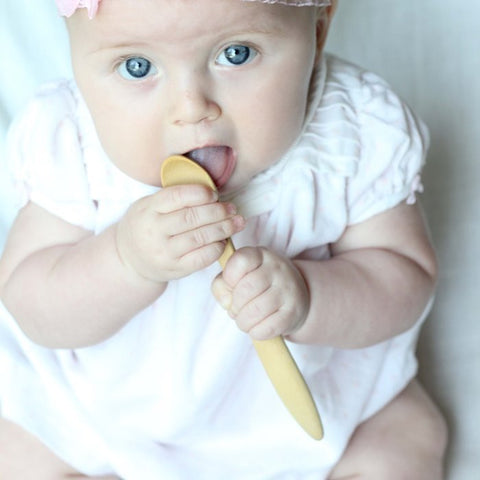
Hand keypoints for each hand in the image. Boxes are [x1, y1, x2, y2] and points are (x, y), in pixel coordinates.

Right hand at [115, 185, 244, 282]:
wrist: (129, 259)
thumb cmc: (146, 225)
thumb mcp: (149, 205)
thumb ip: (173, 197)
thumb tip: (211, 190)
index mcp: (148, 209)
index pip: (177, 196)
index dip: (200, 193)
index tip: (214, 194)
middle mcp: (154, 231)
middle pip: (192, 218)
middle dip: (218, 211)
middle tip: (233, 208)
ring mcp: (164, 252)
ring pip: (200, 238)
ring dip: (223, 229)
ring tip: (237, 222)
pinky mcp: (175, 269)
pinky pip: (201, 258)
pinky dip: (217, 248)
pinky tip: (224, 240)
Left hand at [211, 247, 309, 339]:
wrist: (295, 296)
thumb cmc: (258, 286)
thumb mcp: (238, 277)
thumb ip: (222, 285)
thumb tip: (226, 301)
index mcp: (261, 255)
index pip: (241, 260)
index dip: (229, 277)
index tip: (231, 286)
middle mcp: (278, 268)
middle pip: (247, 288)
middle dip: (235, 305)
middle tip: (236, 310)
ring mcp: (288, 290)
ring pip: (256, 310)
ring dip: (243, 321)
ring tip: (244, 321)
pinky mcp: (294, 312)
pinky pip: (268, 327)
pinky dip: (256, 332)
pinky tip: (256, 327)